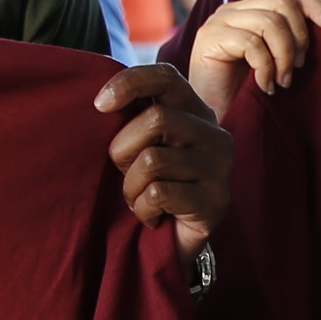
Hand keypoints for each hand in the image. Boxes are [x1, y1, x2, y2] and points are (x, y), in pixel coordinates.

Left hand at [98, 63, 233, 253]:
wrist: (176, 242)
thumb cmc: (154, 187)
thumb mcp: (143, 146)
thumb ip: (134, 118)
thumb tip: (102, 101)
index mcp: (195, 112)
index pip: (166, 77)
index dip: (130, 83)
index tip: (99, 105)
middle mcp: (215, 134)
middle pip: (156, 120)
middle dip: (124, 149)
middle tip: (126, 172)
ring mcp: (220, 168)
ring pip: (153, 160)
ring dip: (131, 187)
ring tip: (140, 199)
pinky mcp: (216, 201)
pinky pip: (158, 194)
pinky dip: (142, 209)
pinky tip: (153, 216)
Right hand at [183, 0, 320, 115]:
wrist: (212, 118)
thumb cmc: (245, 93)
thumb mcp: (274, 61)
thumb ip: (289, 40)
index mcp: (250, 11)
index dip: (314, 5)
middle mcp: (233, 10)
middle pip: (282, 4)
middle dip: (299, 38)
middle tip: (296, 68)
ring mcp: (219, 22)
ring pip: (269, 22)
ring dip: (283, 56)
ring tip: (283, 81)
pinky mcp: (209, 38)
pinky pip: (252, 44)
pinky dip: (265, 68)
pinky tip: (266, 86)